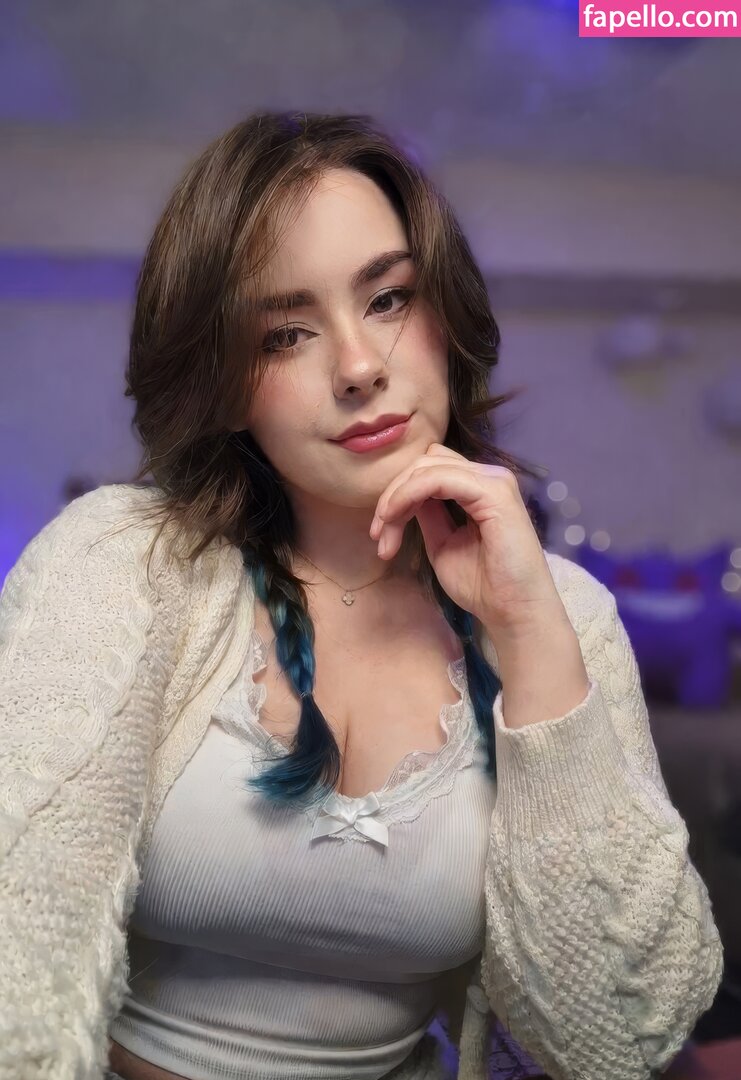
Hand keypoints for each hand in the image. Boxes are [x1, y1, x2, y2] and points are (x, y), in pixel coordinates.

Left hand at [370, 443, 563, 644]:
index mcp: (479, 488)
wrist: (512, 612)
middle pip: (425, 463)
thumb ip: (427, 515)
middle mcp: (488, 477)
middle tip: (377, 535)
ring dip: (396, 497)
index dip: (397, 494)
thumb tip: (403, 496)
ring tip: (383, 533)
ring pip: (427, 467)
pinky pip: (438, 479)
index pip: (430, 470)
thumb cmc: (482, 585)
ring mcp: (493, 481)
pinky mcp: (494, 492)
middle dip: (392, 495)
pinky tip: (394, 518)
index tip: (379, 534)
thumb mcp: (442, 543)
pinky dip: (408, 495)